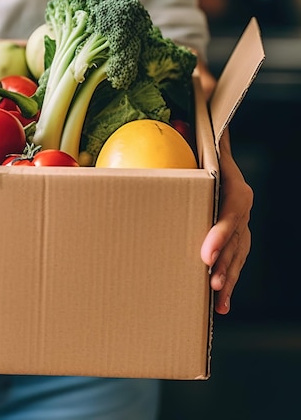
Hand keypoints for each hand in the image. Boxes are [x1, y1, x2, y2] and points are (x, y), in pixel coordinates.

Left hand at [200, 130, 252, 313]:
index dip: (222, 234)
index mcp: (234, 186)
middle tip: (210, 280)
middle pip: (237, 239)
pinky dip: (229, 282)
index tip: (205, 252)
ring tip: (218, 299)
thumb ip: (195, 130)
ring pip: (238, 255)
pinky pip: (234, 262)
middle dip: (225, 262)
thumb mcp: (203, 135)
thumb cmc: (205, 146)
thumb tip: (181, 115)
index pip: (232, 212)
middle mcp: (241, 207)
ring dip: (229, 276)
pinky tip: (221, 305)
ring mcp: (240, 226)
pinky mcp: (234, 239)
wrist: (218, 154)